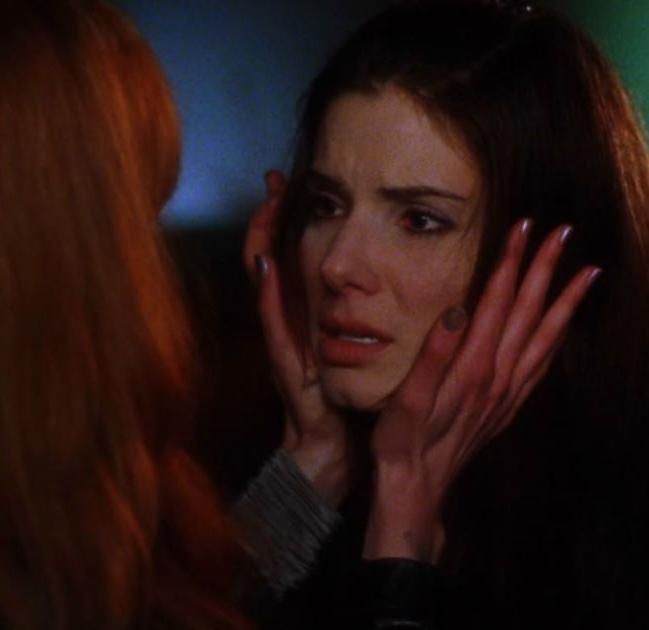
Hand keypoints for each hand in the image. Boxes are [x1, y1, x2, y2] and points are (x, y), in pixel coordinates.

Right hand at [246, 171, 350, 506]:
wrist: (338, 446)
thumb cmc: (349, 396)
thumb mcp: (358, 343)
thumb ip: (366, 308)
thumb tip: (386, 267)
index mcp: (307, 314)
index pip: (293, 255)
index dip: (289, 219)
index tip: (293, 182)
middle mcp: (289, 322)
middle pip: (268, 258)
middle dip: (269, 217)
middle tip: (275, 179)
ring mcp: (281, 340)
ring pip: (264, 282)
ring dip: (261, 242)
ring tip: (267, 205)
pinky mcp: (284, 363)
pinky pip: (271, 324)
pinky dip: (266, 294)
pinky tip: (267, 265)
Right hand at [363, 220, 600, 562]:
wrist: (417, 488)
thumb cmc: (402, 442)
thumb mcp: (406, 399)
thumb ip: (433, 355)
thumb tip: (456, 311)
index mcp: (472, 367)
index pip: (497, 302)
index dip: (511, 262)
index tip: (523, 227)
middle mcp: (497, 376)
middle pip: (529, 312)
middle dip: (546, 269)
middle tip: (563, 232)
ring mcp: (507, 393)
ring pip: (545, 336)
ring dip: (565, 301)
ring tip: (586, 272)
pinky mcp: (506, 407)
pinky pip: (541, 365)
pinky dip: (557, 338)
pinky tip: (562, 328)